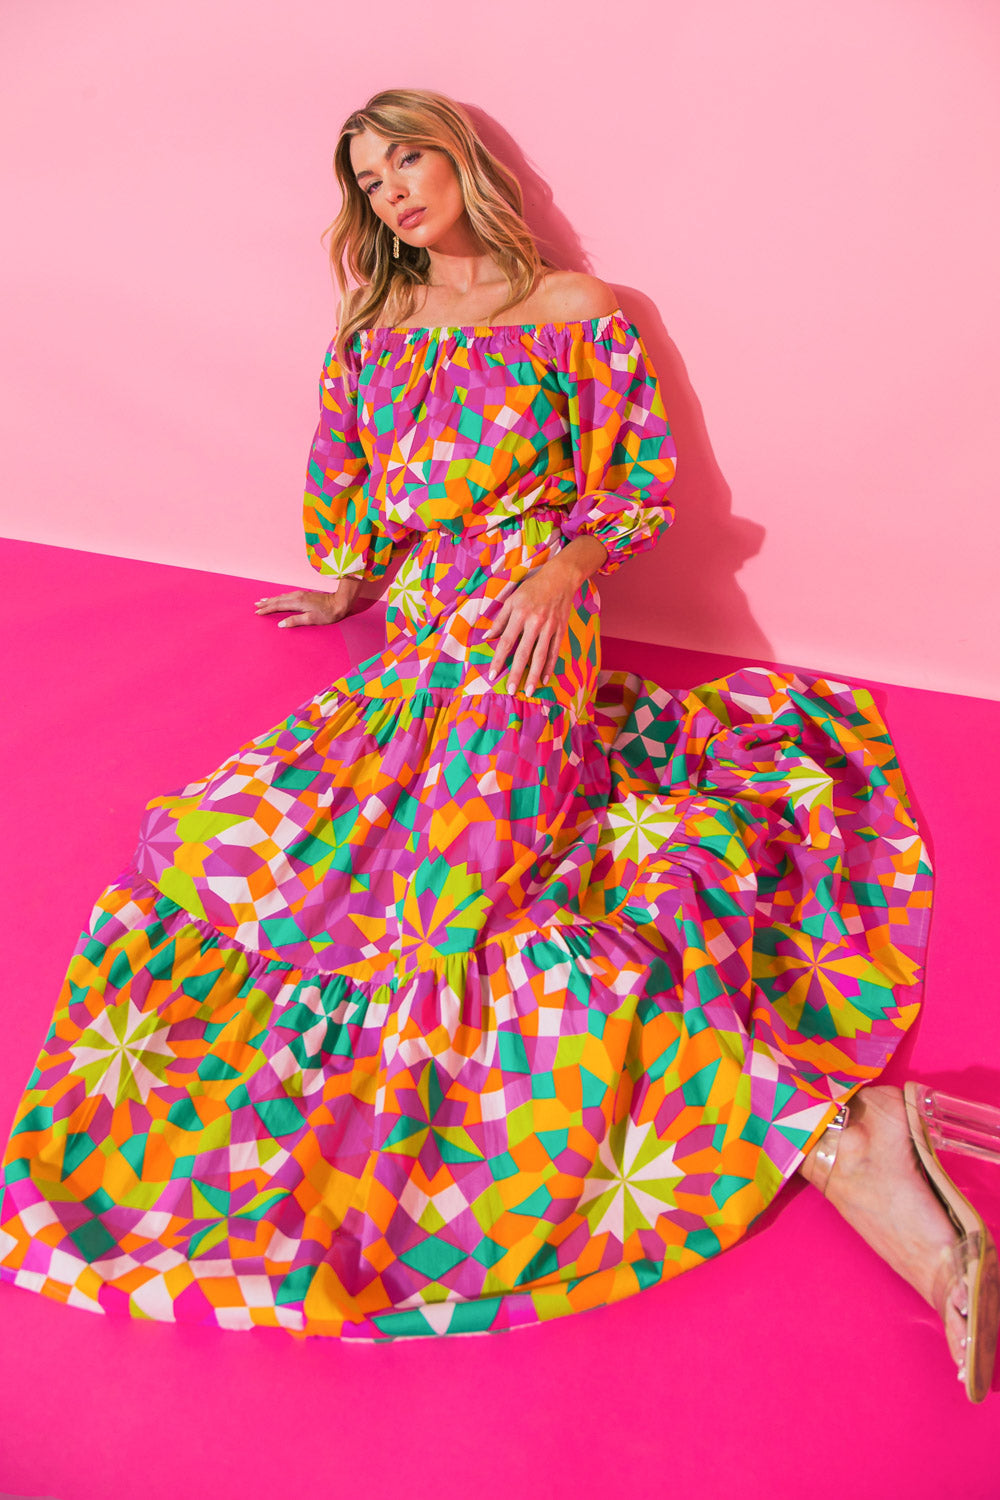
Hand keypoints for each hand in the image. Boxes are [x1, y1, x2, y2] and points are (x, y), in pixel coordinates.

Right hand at [254, 578, 362, 627]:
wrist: (339, 602)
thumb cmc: (327, 613)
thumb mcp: (311, 619)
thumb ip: (295, 621)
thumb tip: (281, 624)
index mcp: (297, 602)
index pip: (278, 606)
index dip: (267, 609)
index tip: (258, 612)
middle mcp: (297, 596)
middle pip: (278, 599)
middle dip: (266, 603)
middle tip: (255, 606)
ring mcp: (300, 594)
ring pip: (282, 596)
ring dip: (271, 599)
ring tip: (262, 601)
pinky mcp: (304, 594)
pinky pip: (287, 595)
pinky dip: (279, 597)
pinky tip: (278, 598)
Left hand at [484, 538, 604, 695]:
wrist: (561, 578)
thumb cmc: (533, 588)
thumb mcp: (512, 599)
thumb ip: (500, 619)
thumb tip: (488, 637)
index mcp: (519, 613)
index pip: (506, 641)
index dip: (499, 659)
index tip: (493, 675)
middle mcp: (534, 621)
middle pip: (523, 652)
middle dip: (516, 673)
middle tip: (510, 690)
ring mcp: (549, 627)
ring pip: (540, 655)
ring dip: (534, 675)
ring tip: (528, 690)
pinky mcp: (561, 629)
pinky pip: (555, 651)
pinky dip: (550, 666)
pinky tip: (544, 679)